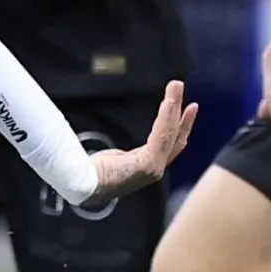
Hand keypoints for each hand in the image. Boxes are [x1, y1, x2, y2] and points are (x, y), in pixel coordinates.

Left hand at [87, 80, 199, 200]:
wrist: (83, 183)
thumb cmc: (91, 173)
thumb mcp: (114, 160)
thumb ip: (125, 155)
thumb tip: (121, 149)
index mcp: (145, 168)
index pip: (169, 144)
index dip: (180, 126)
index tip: (187, 108)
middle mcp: (153, 170)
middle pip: (174, 137)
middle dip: (180, 111)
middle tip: (179, 87)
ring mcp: (153, 169)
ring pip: (169, 133)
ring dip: (173, 108)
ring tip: (176, 87)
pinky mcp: (148, 165)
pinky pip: (161, 136)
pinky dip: (166, 118)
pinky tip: (168, 102)